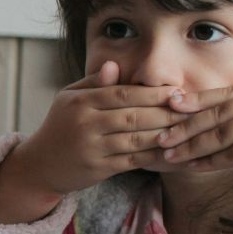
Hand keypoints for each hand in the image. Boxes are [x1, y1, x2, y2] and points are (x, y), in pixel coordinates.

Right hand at [9, 61, 187, 197]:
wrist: (40, 166)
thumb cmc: (61, 127)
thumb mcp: (69, 99)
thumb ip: (94, 83)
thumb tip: (114, 64)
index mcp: (79, 102)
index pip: (123, 94)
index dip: (153, 93)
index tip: (178, 92)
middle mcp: (85, 124)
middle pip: (134, 116)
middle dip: (166, 113)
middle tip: (192, 110)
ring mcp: (92, 148)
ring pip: (137, 139)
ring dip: (166, 134)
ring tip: (188, 129)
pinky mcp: (99, 169)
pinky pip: (134, 160)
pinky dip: (156, 156)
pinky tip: (173, 150)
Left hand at [157, 82, 232, 186]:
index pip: (225, 93)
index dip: (196, 99)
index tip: (170, 103)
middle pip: (214, 111)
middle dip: (182, 123)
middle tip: (157, 132)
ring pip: (216, 132)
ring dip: (188, 144)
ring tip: (165, 151)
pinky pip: (228, 151)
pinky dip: (206, 160)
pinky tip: (189, 165)